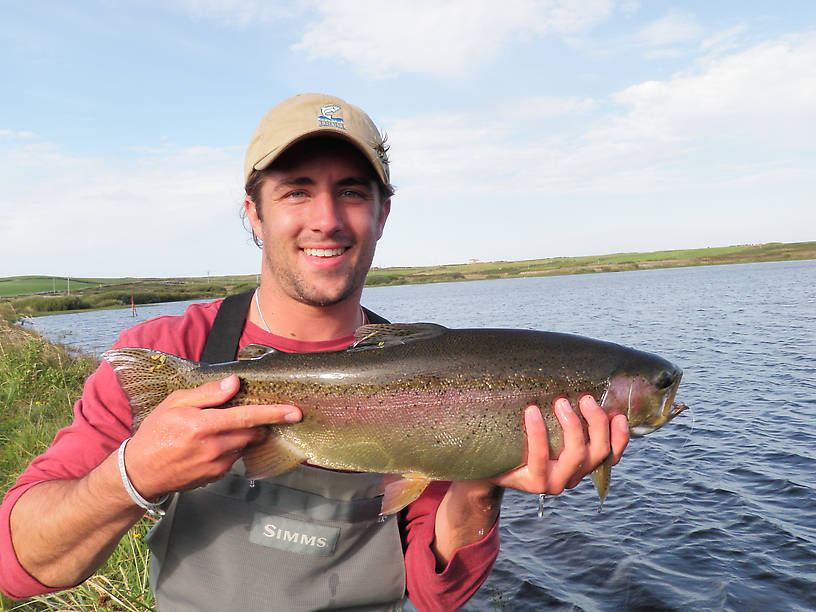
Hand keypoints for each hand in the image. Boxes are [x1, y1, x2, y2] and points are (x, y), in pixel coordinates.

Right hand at [122, 375, 301, 498]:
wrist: (140, 472)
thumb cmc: (156, 433)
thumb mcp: (175, 403)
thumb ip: (207, 393)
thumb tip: (234, 383)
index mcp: (203, 425)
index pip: (247, 417)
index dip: (274, 413)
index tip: (294, 412)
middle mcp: (212, 447)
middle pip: (252, 432)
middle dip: (258, 423)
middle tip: (249, 415)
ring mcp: (215, 466)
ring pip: (244, 446)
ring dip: (242, 436)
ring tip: (219, 430)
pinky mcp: (215, 477)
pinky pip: (233, 459)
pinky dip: (231, 449)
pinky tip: (211, 445)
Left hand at [489, 395, 628, 493]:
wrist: (490, 464)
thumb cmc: (521, 440)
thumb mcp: (547, 428)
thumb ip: (565, 415)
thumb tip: (577, 379)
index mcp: (582, 464)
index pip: (610, 454)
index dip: (620, 437)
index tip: (618, 414)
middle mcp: (573, 476)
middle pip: (598, 452)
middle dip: (597, 424)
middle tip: (585, 399)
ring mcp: (555, 482)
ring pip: (576, 456)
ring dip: (573, 426)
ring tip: (561, 402)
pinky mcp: (534, 483)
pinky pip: (540, 456)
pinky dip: (538, 432)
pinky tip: (532, 412)